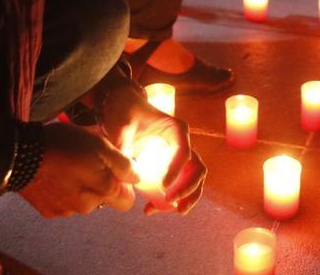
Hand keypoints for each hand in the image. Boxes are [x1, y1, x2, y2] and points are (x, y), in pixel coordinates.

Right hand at [19, 122, 137, 217]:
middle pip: (103, 200)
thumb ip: (123, 164)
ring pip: (83, 201)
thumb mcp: (100, 145)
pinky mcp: (48, 211)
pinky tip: (55, 175)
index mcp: (103, 191)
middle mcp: (87, 207)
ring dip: (80, 187)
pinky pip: (63, 202)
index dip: (124, 185)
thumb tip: (137, 177)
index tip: (114, 170)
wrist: (22, 155)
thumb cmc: (65, 146)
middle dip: (100, 184)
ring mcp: (66, 211)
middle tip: (88, 161)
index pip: (126, 201)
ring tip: (69, 165)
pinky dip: (63, 191)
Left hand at [100, 86, 206, 214]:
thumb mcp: (122, 126)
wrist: (125, 109)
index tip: (164, 187)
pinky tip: (151, 209)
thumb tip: (126, 171)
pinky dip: (172, 198)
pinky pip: (180, 184)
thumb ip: (124, 145)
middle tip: (171, 201)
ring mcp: (180, 155)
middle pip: (197, 168)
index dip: (177, 171)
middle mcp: (183, 142)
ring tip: (176, 211)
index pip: (184, 152)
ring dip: (188, 197)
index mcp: (177, 129)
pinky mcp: (173, 166)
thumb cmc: (126, 113)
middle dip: (189, 188)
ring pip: (194, 179)